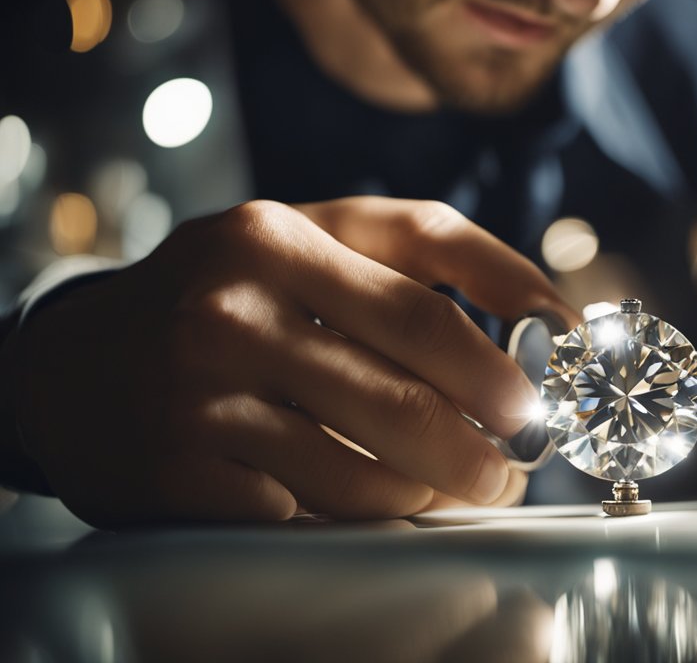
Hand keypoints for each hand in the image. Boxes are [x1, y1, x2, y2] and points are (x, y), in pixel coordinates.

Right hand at [5, 197, 577, 525]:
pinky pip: (313, 510)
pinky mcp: (184, 467)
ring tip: (457, 482)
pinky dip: (363, 514)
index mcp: (279, 234)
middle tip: (525, 449)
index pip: (427, 257)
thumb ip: (399, 263)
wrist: (74, 365)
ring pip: (372, 459)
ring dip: (437, 482)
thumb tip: (532, 317)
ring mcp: (206, 385)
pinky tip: (376, 500)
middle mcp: (239, 299)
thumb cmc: (219, 301)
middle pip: (416, 369)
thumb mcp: (291, 248)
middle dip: (496, 419)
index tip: (568, 334)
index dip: (514, 290)